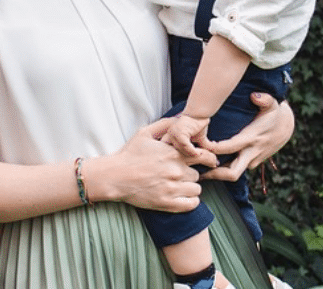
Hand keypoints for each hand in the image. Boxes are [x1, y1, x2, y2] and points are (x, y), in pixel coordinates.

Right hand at [85, 120, 215, 212]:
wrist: (114, 176)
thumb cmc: (129, 154)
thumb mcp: (144, 133)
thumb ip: (165, 124)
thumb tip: (181, 118)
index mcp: (173, 154)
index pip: (204, 156)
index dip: (208, 158)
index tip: (206, 161)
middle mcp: (176, 171)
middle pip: (198, 174)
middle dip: (190, 173)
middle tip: (180, 173)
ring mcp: (172, 188)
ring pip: (196, 189)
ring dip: (190, 187)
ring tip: (179, 185)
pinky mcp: (167, 203)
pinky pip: (192, 204)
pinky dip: (190, 201)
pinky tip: (182, 196)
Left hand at [203, 92, 293, 181]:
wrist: (287, 126)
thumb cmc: (275, 113)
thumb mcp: (272, 103)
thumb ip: (264, 99)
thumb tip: (255, 96)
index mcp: (252, 138)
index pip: (230, 147)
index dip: (214, 148)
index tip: (200, 145)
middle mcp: (251, 152)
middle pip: (232, 172)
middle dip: (215, 174)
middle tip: (197, 170)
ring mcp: (252, 160)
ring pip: (233, 173)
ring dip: (217, 173)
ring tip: (199, 169)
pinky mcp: (252, 162)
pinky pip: (236, 169)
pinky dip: (224, 169)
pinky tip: (210, 164)